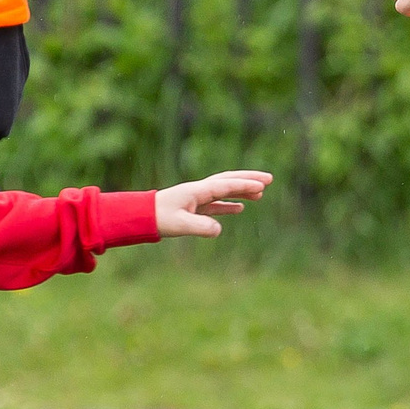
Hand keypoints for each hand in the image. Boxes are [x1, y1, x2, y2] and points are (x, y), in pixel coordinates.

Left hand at [155, 170, 272, 237]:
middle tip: (269, 179)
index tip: (262, 186)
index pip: (225, 185)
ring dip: (242, 190)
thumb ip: (200, 226)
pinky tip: (240, 208)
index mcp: (197, 191)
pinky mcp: (194, 207)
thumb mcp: (180, 224)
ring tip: (261, 193)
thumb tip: (219, 230)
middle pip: (228, 180)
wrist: (140, 216)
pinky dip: (229, 203)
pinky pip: (216, 203)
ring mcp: (197, 198)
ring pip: (225, 190)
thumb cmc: (158, 219)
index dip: (244, 185)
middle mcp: (199, 190)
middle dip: (248, 179)